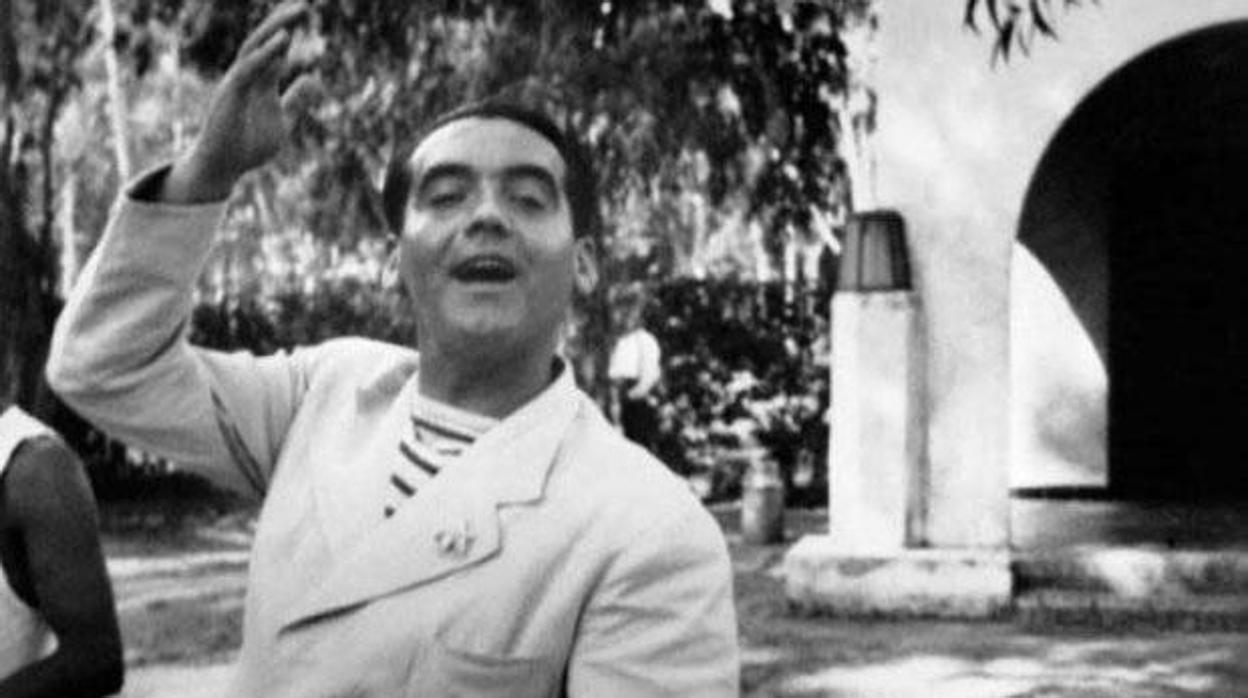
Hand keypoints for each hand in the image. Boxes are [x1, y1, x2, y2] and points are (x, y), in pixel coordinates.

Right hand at [162, 1, 310, 202]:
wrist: (223, 168)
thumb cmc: (247, 147)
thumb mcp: (283, 122)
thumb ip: (297, 100)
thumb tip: (315, 77)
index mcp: (260, 82)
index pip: (275, 50)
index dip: (289, 30)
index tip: (305, 13)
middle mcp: (246, 76)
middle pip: (264, 41)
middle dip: (283, 21)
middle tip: (304, 4)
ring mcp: (236, 82)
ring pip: (254, 47)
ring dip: (276, 28)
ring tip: (296, 13)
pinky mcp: (231, 93)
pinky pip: (249, 67)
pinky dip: (266, 52)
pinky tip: (284, 39)